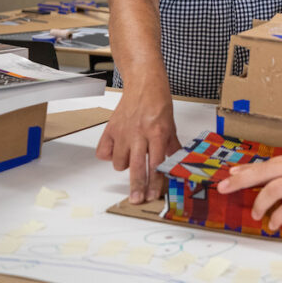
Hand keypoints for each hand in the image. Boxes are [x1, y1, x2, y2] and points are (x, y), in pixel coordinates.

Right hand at [95, 89, 180, 203]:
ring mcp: (123, 132)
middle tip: (136, 199)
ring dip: (125, 166)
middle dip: (137, 186)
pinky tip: (116, 152)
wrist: (144, 83)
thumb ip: (172, 146)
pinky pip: (103, 152)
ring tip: (131, 159)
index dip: (154, 182)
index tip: (152, 195)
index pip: (156, 164)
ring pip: (118, 162)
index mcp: (157, 133)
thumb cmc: (158, 101)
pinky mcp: (110, 129)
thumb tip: (178, 164)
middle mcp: (139, 134)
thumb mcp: (171, 125)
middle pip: (137, 167)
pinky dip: (108, 156)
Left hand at [217, 148, 281, 230]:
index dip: (247, 169)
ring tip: (256, 214)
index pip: (268, 162)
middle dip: (240, 181)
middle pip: (263, 172)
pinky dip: (278, 217)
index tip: (231, 174)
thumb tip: (275, 177)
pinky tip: (275, 223)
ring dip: (260, 204)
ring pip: (272, 190)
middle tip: (223, 188)